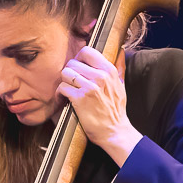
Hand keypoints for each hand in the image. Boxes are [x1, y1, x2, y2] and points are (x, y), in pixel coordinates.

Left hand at [57, 45, 141, 165]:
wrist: (114, 131)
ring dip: (64, 82)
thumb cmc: (116, 109)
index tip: (78, 69)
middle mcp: (100, 76)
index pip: (87, 51)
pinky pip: (62, 87)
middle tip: (72, 83)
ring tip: (67, 90)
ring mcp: (90, 87)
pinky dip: (60, 93)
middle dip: (70, 73)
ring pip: (65, 73)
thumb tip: (121, 51)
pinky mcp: (80, 99)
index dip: (79, 59)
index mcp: (109, 70)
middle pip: (73, 63)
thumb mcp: (122, 85)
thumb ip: (120, 67)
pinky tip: (64, 99)